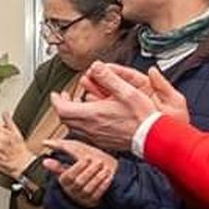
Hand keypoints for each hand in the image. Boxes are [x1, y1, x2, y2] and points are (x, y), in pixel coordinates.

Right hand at [43, 138, 117, 207]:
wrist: (88, 192)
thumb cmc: (78, 176)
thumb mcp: (67, 169)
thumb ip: (57, 164)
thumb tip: (45, 159)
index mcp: (64, 182)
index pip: (68, 175)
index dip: (78, 166)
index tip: (87, 157)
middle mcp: (72, 191)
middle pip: (79, 181)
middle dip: (89, 171)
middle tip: (98, 162)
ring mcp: (82, 197)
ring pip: (88, 188)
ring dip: (98, 177)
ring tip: (105, 168)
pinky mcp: (93, 201)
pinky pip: (98, 194)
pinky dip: (104, 185)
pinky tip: (108, 177)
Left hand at [54, 63, 188, 152]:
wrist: (152, 138)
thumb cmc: (142, 117)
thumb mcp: (126, 91)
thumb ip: (109, 78)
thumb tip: (96, 66)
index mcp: (92, 114)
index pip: (62, 109)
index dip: (55, 100)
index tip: (55, 94)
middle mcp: (90, 128)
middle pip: (65, 118)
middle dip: (62, 106)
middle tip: (65, 97)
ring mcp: (96, 137)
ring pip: (74, 127)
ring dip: (72, 115)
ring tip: (77, 106)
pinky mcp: (103, 142)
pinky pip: (84, 134)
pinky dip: (81, 124)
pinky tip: (90, 118)